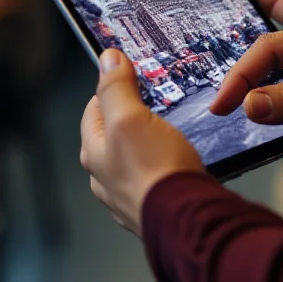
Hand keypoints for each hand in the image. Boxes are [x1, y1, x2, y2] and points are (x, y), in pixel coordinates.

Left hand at [80, 48, 203, 235]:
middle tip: (154, 101)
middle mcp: (106, 176)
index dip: (111, 87)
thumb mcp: (130, 118)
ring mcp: (128, 194)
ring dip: (149, 141)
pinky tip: (178, 159)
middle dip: (132, 114)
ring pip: (134, 156)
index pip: (93, 108)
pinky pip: (155, 175)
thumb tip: (107, 59)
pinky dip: (164, 164)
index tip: (129, 74)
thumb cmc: (156, 174)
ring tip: (170, 130)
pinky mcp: (154, 205)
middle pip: (114, 132)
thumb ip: (116, 88)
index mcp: (95, 153)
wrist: (188, 222)